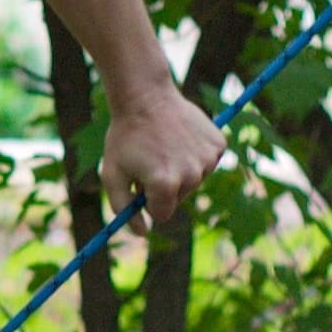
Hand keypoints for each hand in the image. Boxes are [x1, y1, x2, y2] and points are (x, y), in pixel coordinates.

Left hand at [103, 87, 226, 229]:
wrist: (146, 98)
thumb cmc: (125, 137)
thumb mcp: (112, 174)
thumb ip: (123, 207)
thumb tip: (142, 233)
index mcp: (164, 184)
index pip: (161, 214)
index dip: (147, 202)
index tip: (140, 187)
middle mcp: (191, 175)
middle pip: (178, 198)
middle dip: (163, 187)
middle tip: (149, 161)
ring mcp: (208, 160)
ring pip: (193, 181)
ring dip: (179, 171)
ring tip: (163, 147)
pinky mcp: (218, 146)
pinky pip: (206, 163)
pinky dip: (194, 156)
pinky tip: (179, 139)